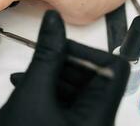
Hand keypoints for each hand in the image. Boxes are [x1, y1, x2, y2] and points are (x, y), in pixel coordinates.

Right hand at [0, 10, 129, 125]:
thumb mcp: (32, 94)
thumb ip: (46, 54)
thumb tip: (54, 24)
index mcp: (97, 117)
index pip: (112, 70)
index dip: (87, 51)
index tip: (61, 43)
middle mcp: (94, 122)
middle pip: (93, 77)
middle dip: (63, 62)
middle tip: (42, 56)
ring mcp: (79, 124)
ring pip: (75, 87)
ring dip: (52, 73)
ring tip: (29, 72)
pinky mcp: (65, 124)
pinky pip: (64, 98)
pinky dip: (47, 86)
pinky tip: (27, 84)